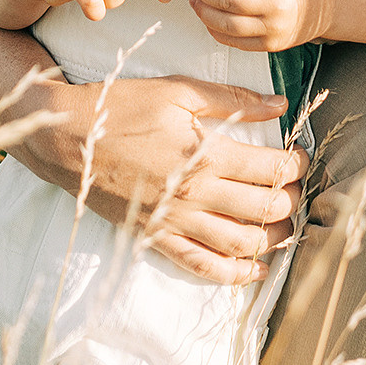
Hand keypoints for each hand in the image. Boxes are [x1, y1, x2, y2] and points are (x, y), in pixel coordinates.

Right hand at [11, 74, 306, 283]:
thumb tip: (280, 104)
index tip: (299, 155)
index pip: (272, 168)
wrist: (65, 138)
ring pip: (242, 243)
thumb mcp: (176, 90)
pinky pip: (202, 266)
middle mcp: (196, 193)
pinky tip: (255, 268)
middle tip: (295, 190)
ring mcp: (176, 220)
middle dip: (291, 201)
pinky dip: (234, 274)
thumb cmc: (119, 108)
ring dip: (273, 239)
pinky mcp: (156, 236)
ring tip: (284, 226)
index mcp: (206, 154)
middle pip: (265, 209)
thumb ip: (231, 98)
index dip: (296, 164)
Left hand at [182, 0, 335, 50]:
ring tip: (195, 1)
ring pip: (227, 25)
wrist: (327, 3)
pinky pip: (236, 42)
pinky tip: (209, 19)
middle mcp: (276, 6)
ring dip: (204, 13)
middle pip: (226, 2)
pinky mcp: (272, 45)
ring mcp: (274, 29)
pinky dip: (216, 31)